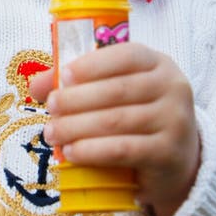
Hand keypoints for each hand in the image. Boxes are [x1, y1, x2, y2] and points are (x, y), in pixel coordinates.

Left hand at [29, 43, 200, 215]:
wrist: (178, 160)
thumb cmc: (139, 114)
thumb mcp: (117, 90)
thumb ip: (80, 82)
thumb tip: (36, 84)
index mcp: (158, 63)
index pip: (127, 55)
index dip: (93, 64)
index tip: (64, 76)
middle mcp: (172, 88)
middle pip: (117, 90)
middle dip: (77, 99)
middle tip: (50, 107)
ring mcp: (174, 121)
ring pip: (117, 120)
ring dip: (78, 126)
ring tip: (52, 133)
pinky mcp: (168, 154)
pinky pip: (124, 150)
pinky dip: (93, 150)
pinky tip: (72, 152)